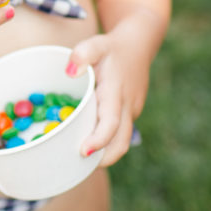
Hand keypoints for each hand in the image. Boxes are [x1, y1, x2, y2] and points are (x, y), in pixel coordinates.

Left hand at [66, 31, 149, 165]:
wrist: (139, 44)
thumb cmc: (112, 46)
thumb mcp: (97, 44)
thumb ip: (83, 54)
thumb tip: (70, 73)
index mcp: (116, 93)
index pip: (111, 123)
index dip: (99, 140)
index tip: (84, 152)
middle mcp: (126, 107)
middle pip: (120, 143)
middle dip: (102, 159)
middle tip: (77, 167)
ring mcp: (131, 112)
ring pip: (121, 140)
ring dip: (104, 153)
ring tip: (79, 159)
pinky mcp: (130, 113)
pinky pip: (119, 131)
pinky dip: (107, 140)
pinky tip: (88, 139)